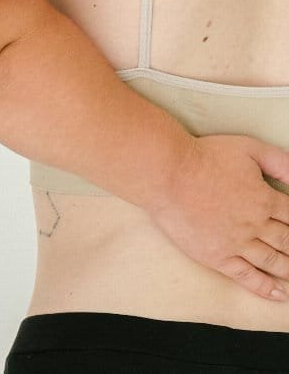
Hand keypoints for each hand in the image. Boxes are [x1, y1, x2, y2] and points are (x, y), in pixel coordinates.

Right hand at [150, 135, 288, 299]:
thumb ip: (281, 163)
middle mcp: (255, 224)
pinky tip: (277, 293)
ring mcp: (236, 242)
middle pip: (288, 241)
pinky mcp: (216, 255)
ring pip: (273, 261)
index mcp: (265, 199)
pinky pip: (246, 275)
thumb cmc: (203, 157)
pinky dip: (264, 287)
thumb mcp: (249, 148)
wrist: (166, 174)